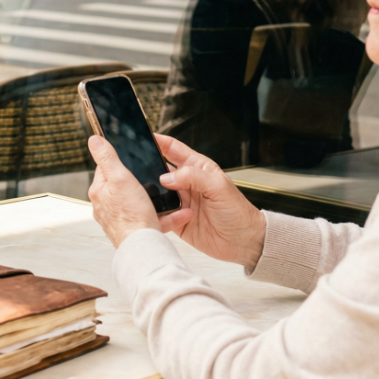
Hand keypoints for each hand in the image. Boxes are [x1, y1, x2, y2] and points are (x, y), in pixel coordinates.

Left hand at [86, 136, 162, 246]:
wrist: (143, 245)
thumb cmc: (131, 214)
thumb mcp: (120, 178)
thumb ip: (107, 158)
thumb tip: (94, 140)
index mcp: (100, 191)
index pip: (106, 167)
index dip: (121, 161)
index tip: (134, 158)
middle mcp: (106, 206)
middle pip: (124, 184)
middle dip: (141, 181)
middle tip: (155, 178)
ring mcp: (121, 218)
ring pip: (140, 203)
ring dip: (156, 199)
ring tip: (168, 196)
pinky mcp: (135, 229)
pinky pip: (152, 218)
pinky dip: (166, 216)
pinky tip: (178, 213)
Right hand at [152, 135, 266, 268]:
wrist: (242, 241)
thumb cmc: (237, 211)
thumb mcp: (218, 187)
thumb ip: (193, 177)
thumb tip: (166, 177)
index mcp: (197, 168)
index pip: (172, 149)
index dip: (158, 141)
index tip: (142, 137)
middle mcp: (186, 183)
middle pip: (159, 170)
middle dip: (147, 168)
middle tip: (135, 169)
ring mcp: (180, 201)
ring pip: (156, 192)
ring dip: (150, 193)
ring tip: (145, 193)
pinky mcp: (176, 220)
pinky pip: (159, 214)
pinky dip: (156, 214)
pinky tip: (162, 215)